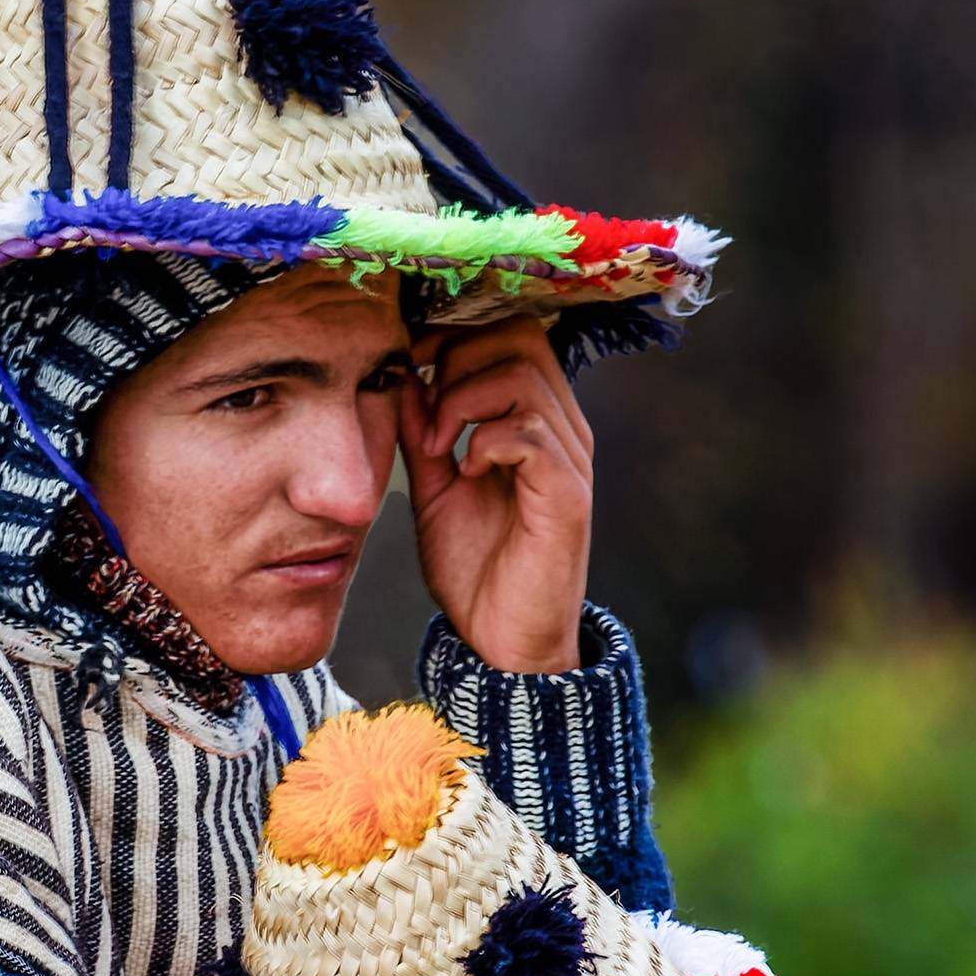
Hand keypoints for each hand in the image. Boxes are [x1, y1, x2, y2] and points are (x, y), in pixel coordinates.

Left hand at [399, 316, 589, 673]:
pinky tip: (466, 472)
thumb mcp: (433, 487)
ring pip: (523, 377)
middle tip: (426, 414)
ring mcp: (570, 459)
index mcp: (535, 420)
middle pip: (522, 338)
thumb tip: (405, 376)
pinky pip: (529, 432)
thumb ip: (423, 432)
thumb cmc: (475, 568)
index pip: (513, 334)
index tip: (411, 365)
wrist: (502, 641)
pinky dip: (485, 440)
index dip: (457, 336)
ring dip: (463, 402)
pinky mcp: (567, 494)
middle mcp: (562, 429)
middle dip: (458, 360)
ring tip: (438, 449)